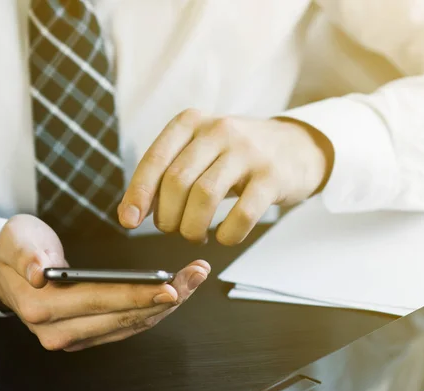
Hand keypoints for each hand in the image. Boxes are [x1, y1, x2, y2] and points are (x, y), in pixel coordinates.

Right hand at [0, 214, 210, 350]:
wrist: (7, 273)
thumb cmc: (15, 251)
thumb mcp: (15, 240)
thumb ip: (26, 254)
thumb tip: (38, 271)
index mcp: (41, 307)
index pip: (98, 301)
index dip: (136, 295)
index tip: (169, 286)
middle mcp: (59, 331)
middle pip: (123, 316)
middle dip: (165, 298)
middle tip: (196, 275)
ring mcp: (75, 337)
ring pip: (131, 324)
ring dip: (166, 305)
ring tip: (194, 279)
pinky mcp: (88, 335)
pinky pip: (127, 325)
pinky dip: (154, 309)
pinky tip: (176, 293)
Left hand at [118, 110, 333, 244]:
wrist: (294, 146)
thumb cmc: (233, 155)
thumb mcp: (198, 151)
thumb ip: (164, 176)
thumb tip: (129, 214)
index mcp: (191, 122)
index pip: (155, 159)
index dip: (138, 193)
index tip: (129, 221)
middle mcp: (218, 130)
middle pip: (177, 182)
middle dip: (166, 216)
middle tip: (171, 229)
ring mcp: (248, 152)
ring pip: (205, 197)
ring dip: (191, 228)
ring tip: (194, 234)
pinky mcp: (272, 176)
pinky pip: (241, 215)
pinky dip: (227, 234)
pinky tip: (224, 235)